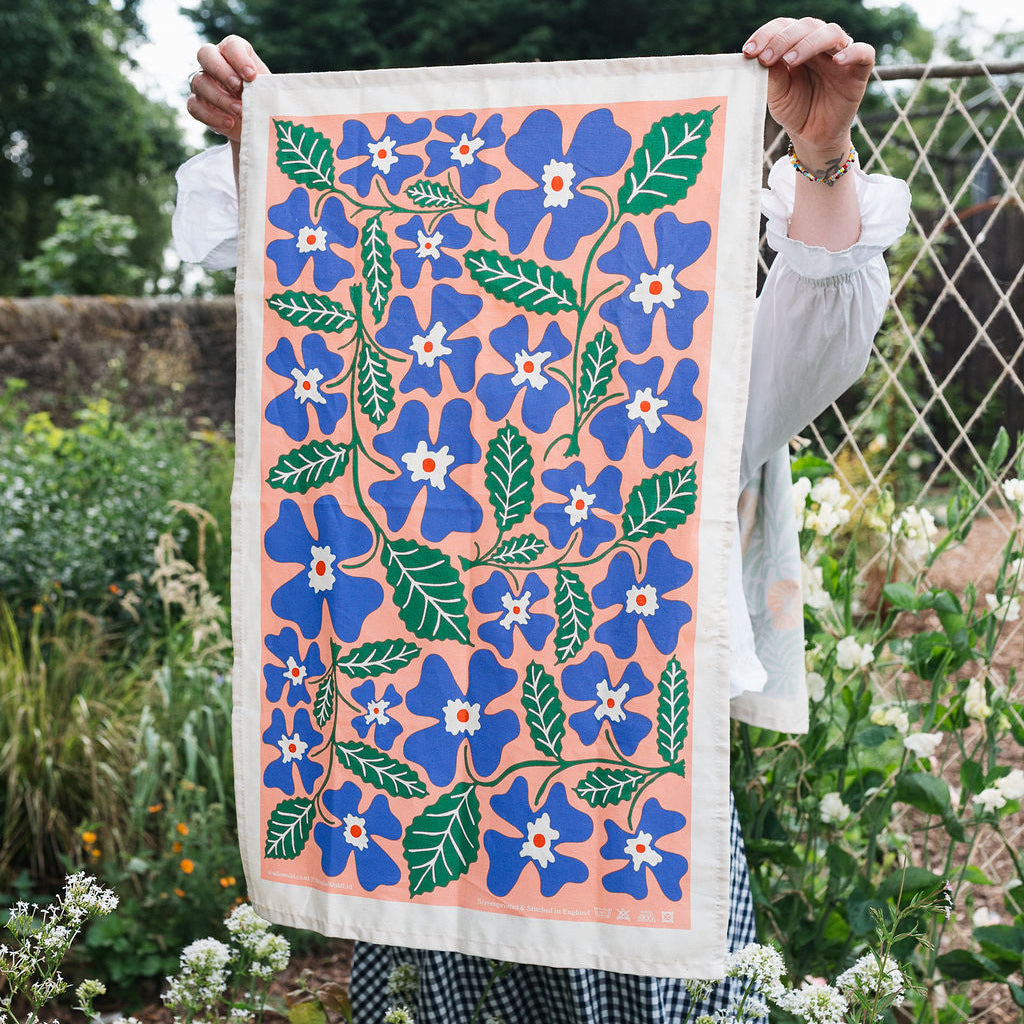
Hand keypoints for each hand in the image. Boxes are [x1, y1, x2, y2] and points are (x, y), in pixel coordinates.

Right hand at [186, 35, 270, 142]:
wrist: (254, 124)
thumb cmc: (264, 102)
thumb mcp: (269, 92)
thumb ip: (267, 86)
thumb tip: (274, 90)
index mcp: (234, 54)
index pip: (231, 45)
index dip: (239, 58)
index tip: (252, 76)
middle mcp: (214, 63)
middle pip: (205, 54)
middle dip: (222, 71)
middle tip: (239, 88)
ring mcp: (203, 83)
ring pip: (199, 82)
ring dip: (220, 98)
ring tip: (240, 112)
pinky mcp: (197, 104)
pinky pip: (195, 106)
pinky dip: (212, 116)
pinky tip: (229, 123)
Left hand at [743, 17, 873, 165]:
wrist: (813, 136)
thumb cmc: (794, 111)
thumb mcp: (777, 96)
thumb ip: (772, 76)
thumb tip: (761, 57)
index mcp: (797, 44)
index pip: (784, 26)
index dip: (767, 34)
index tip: (749, 52)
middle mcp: (819, 45)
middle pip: (806, 25)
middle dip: (783, 39)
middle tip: (766, 58)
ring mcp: (840, 55)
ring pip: (831, 33)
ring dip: (809, 42)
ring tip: (791, 59)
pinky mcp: (858, 71)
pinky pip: (864, 53)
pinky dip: (852, 52)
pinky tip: (838, 61)